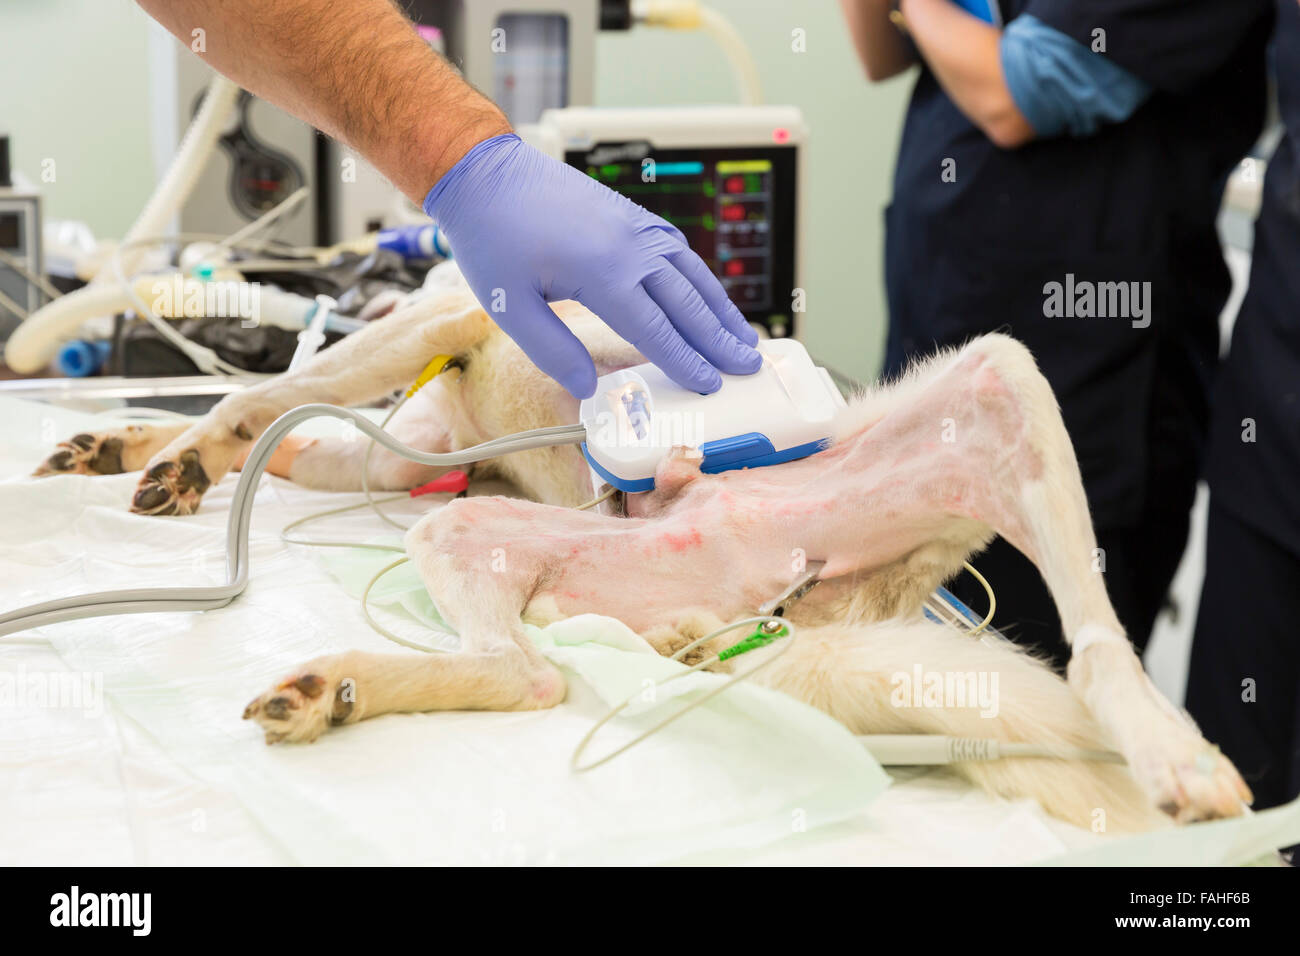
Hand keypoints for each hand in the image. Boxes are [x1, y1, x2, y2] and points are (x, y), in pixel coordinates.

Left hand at [423, 133, 761, 398]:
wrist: (486, 173)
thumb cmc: (492, 236)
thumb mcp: (511, 306)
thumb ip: (552, 350)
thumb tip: (588, 387)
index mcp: (602, 272)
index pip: (656, 329)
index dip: (686, 361)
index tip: (710, 385)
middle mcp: (630, 246)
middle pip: (688, 303)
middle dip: (720, 339)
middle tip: (748, 367)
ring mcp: (635, 226)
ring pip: (692, 274)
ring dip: (721, 308)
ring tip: (744, 337)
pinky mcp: (631, 215)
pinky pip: (679, 251)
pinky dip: (701, 278)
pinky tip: (709, 296)